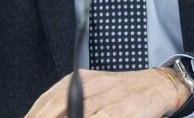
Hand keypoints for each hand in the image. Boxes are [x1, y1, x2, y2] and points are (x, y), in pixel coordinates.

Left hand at [24, 68, 182, 117]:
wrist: (157, 85)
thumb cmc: (124, 92)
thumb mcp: (96, 90)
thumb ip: (74, 103)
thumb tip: (50, 113)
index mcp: (81, 80)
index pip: (49, 98)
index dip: (35, 113)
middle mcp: (90, 86)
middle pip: (57, 105)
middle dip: (41, 117)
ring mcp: (105, 98)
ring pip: (76, 112)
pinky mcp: (120, 110)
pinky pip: (99, 117)